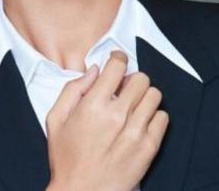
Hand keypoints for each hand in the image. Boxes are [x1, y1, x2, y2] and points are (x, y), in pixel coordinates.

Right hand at [45, 50, 168, 190]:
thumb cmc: (67, 159)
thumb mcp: (56, 120)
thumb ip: (72, 89)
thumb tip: (94, 71)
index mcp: (93, 105)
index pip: (117, 66)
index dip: (118, 59)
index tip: (117, 62)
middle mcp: (117, 116)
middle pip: (140, 78)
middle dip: (131, 80)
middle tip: (123, 90)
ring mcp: (136, 132)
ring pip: (154, 95)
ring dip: (143, 97)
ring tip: (133, 107)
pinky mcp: (149, 147)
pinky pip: (163, 117)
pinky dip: (154, 117)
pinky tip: (140, 123)